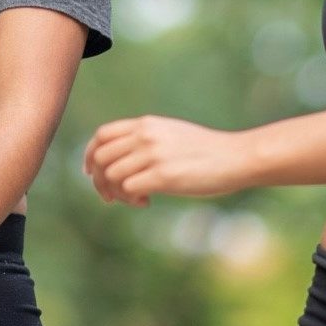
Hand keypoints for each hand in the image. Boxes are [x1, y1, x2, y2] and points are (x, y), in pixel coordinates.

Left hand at [83, 115, 247, 204]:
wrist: (235, 157)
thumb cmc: (205, 150)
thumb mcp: (171, 133)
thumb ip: (145, 139)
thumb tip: (120, 157)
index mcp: (147, 124)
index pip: (102, 135)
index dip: (90, 155)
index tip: (92, 172)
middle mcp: (146, 135)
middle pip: (100, 157)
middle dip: (99, 180)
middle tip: (112, 196)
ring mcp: (154, 155)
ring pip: (111, 175)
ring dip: (117, 193)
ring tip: (137, 198)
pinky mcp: (164, 176)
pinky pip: (128, 189)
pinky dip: (131, 200)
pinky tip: (148, 202)